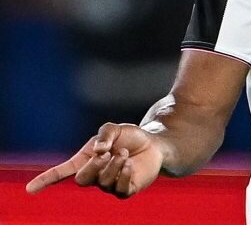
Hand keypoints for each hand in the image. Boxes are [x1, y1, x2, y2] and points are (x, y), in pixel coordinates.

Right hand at [26, 122, 164, 198]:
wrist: (153, 144)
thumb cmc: (129, 137)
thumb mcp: (115, 128)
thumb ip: (104, 134)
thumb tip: (98, 151)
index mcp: (85, 160)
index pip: (61, 173)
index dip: (46, 180)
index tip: (29, 190)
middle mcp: (95, 175)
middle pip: (82, 180)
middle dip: (93, 166)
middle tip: (108, 153)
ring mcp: (109, 184)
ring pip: (102, 182)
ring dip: (113, 165)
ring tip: (124, 153)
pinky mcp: (126, 189)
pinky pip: (119, 190)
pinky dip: (123, 175)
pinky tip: (129, 164)